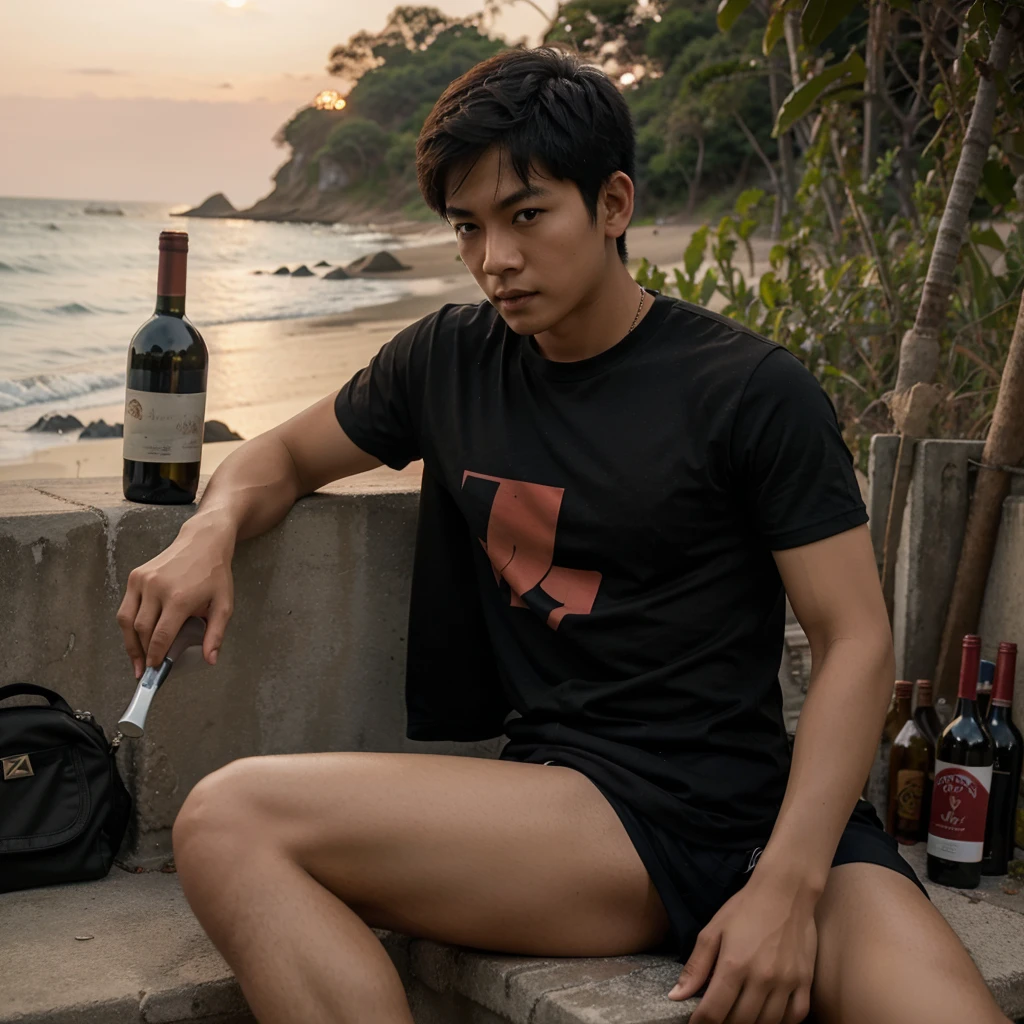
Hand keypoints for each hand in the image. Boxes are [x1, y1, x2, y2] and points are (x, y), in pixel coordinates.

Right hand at [116, 514, 235, 676]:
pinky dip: (128, 624)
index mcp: (179, 598)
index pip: (161, 636)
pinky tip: (135, 636)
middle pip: (141, 630)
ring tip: (136, 658)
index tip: (155, 669)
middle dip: (141, 653)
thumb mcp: (224, 604)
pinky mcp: (135, 575)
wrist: (203, 542)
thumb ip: (215, 634)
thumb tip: (210, 660)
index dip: (156, 656)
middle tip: (144, 669)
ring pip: (127, 620)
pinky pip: (126, 606)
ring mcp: (143, 581)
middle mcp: (157, 588)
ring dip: (129, 642)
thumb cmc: (215, 574)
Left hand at [668, 869, 817, 1023]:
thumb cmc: (744, 908)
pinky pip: (795, 1016)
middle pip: (740, 1022)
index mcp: (734, 965)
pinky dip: (781, 1023)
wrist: (786, 891)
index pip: (714, 1012)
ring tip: (739, 1016)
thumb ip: (696, 967)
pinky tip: (768, 1016)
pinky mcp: (805, 982)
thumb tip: (676, 996)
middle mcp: (762, 978)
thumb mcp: (713, 931)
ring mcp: (786, 982)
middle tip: (717, 1018)